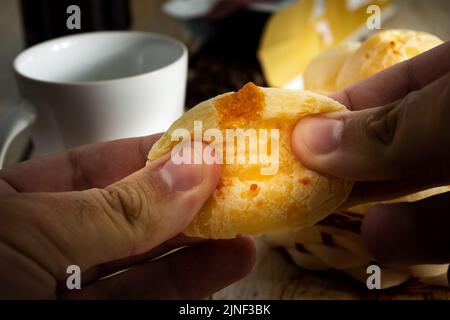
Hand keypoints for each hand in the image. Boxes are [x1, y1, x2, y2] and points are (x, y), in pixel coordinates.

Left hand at [0, 134, 254, 298]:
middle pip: (129, 214)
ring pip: (146, 261)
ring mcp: (67, 295)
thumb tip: (189, 167)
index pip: (95, 167)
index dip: (152, 152)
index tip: (204, 144)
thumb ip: (115, 206)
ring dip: (201, 241)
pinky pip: (148, 301)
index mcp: (11, 205)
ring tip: (244, 222)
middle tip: (236, 182)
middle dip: (186, 197)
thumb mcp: (29, 232)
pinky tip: (225, 262)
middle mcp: (43, 249)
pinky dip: (190, 281)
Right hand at [291, 42, 449, 265]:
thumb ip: (391, 127)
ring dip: (371, 204)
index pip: (389, 89)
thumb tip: (309, 140)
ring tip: (323, 212)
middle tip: (293, 180)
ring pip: (418, 189)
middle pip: (394, 143)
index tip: (289, 133)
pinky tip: (382, 238)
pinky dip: (415, 238)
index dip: (336, 110)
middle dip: (343, 163)